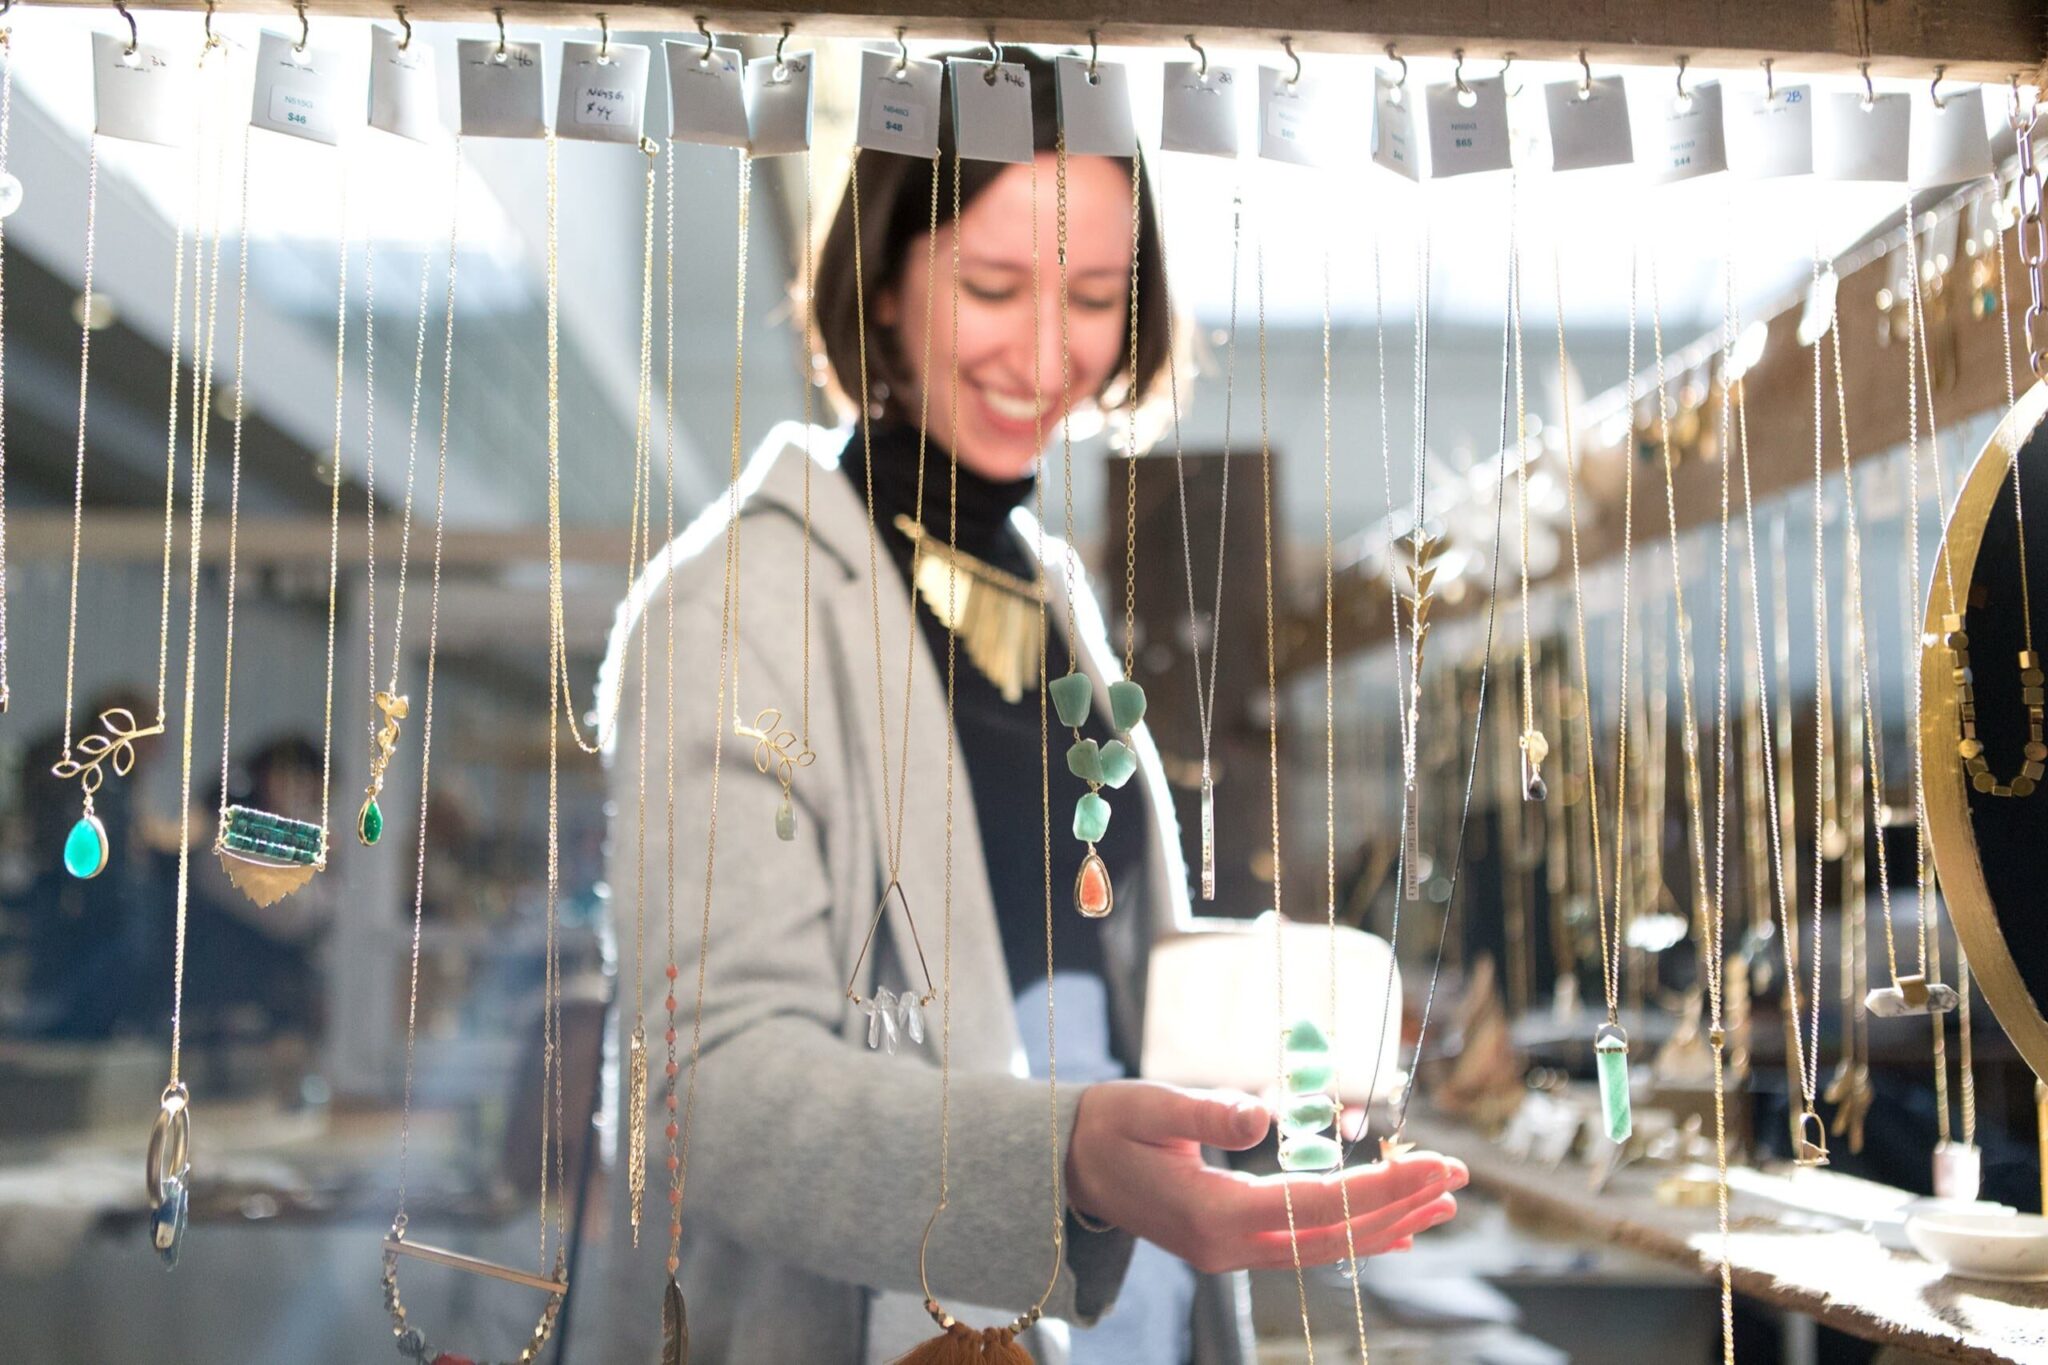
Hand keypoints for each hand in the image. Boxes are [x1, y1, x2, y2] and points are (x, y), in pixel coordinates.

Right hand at [1064, 1080, 1466, 1273]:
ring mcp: (1232, 1250)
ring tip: (1441, 1204)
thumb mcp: (1147, 1106)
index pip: (1315, 1206)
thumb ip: (1205, 1114)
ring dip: (1386, 1223)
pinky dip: (1355, 1235)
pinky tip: (1394, 1231)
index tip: (1431, 1165)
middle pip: (1332, 1233)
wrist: (1069, 1166)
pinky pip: (1307, 1245)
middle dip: (1399, 1204)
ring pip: (1326, 1245)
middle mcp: (1230, 1245)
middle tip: (1457, 1176)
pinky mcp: (1233, 1243)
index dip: (1378, 1189)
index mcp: (1213, 1214)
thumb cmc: (1107, 1127)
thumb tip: (1263, 1115)